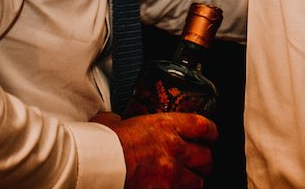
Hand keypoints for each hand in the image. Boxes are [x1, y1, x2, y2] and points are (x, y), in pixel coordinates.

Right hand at [92, 110, 216, 188]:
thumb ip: (122, 121)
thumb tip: (116, 121)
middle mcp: (174, 149)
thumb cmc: (100, 144)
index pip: (202, 126)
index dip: (210, 132)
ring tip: (185, 182)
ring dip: (192, 182)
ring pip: (198, 182)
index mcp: (164, 126)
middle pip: (206, 157)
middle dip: (204, 162)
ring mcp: (171, 175)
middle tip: (199, 164)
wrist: (94, 165)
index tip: (210, 136)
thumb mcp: (113, 122)